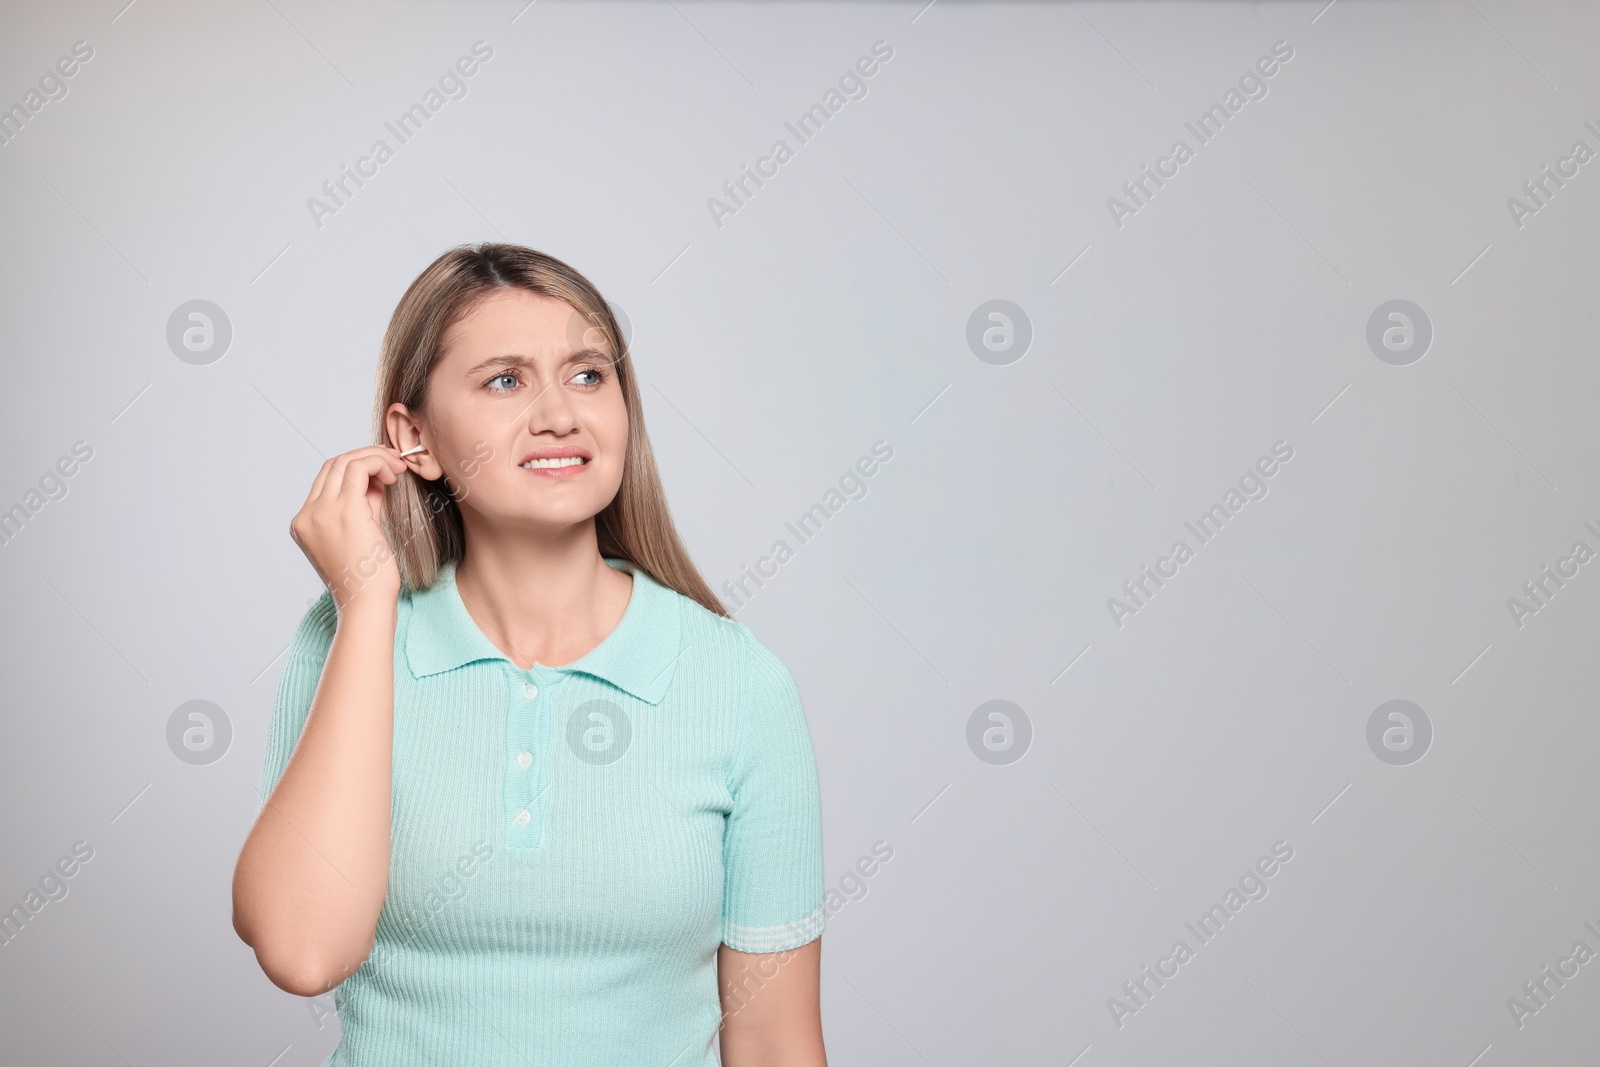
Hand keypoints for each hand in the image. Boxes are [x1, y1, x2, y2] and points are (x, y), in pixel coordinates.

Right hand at [289, 446, 407, 611]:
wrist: (367, 603)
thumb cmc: (368, 577)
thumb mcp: (361, 532)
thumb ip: (363, 503)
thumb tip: (376, 476)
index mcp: (305, 523)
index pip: (326, 478)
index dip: (356, 467)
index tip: (382, 471)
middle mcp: (308, 515)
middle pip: (332, 465)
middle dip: (365, 457)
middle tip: (393, 462)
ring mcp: (322, 512)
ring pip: (343, 461)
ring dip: (374, 457)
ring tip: (397, 468)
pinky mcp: (344, 512)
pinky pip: (358, 469)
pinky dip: (378, 463)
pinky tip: (394, 474)